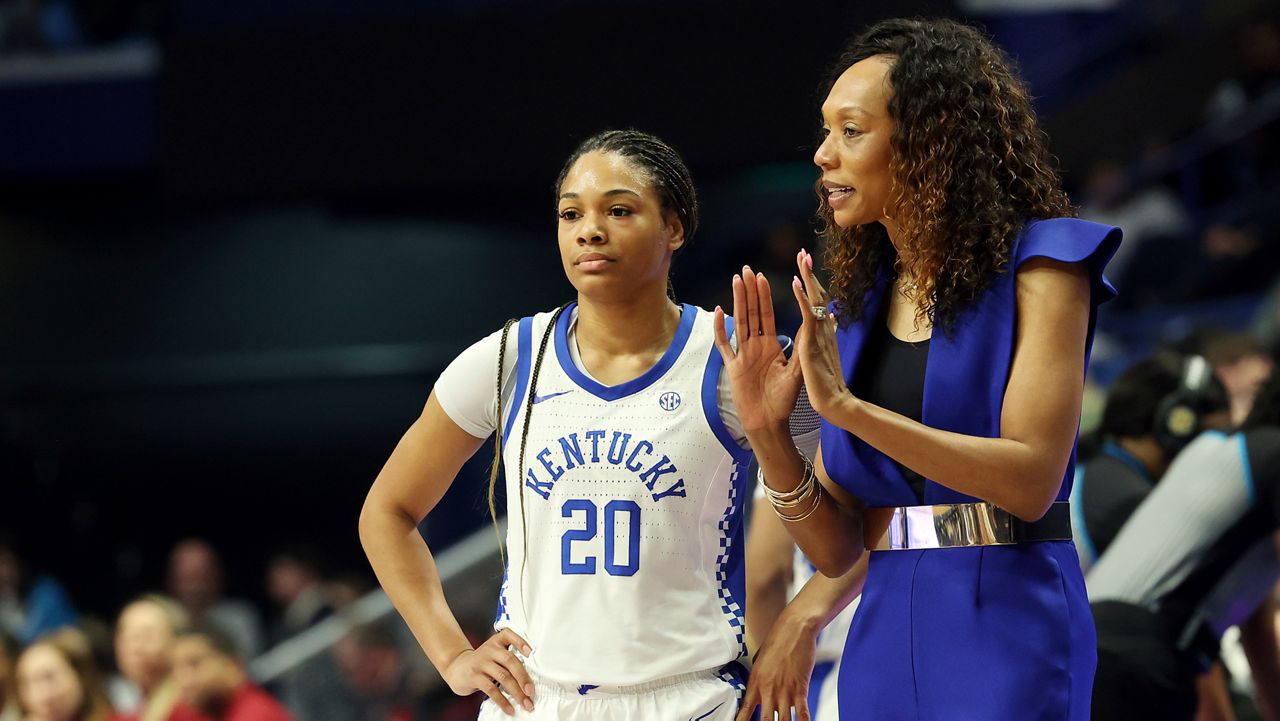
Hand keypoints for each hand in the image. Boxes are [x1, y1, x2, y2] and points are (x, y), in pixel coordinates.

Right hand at [441, 629, 534, 714]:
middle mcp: (489, 650)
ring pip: (503, 676)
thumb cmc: (481, 663)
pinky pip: (491, 689)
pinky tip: (509, 708)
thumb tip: (529, 680)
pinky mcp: (474, 676)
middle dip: (523, 677)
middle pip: (510, 660)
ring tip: (525, 703)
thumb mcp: (493, 655)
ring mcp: (481, 663)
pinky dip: (503, 700)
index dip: (520, 642)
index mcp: (496, 642)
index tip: (531, 653)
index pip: (508, 635)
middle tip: (531, 691)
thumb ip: (508, 660)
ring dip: (517, 692)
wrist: (456, 667)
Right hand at [713, 265, 802, 434]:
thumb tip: (812, 323)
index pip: (767, 315)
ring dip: (737, 301)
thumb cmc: (783, 401)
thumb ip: (801, 348)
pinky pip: (724, 345)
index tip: (762, 276)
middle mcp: (755, 347)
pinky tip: (718, 312)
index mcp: (771, 346)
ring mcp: (742, 355)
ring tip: (736, 281)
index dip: (764, 295)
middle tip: (746, 269)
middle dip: (749, 290)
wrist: (769, 422)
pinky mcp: (732, 368)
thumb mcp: (797, 371)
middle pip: (751, 313)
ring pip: (738, 322)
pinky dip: (720, 329)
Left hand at [735, 612, 819, 720]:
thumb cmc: (777, 642)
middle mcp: (768, 689)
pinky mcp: (800, 688)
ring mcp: (784, 690)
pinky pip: (802, 712)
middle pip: (765, 720)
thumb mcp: (760, 661)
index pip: (745, 710)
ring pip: (783, 720)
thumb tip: (757, 693)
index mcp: (755, 682)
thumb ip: (758, 680)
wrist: (794, 629)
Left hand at [790, 249, 851, 417]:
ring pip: (814, 300)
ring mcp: (820, 333)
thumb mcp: (822, 354)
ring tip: (801, 258)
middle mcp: (823, 328)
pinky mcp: (813, 341)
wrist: (833, 401)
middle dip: (809, 273)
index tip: (805, 267)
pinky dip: (803, 297)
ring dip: (807, 277)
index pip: (815, 302)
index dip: (810, 284)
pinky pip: (807, 314)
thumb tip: (829, 318)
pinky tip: (797, 282)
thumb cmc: (826, 383)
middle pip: (816, 295)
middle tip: (803, 253)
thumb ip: (824, 335)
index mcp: (821, 331)